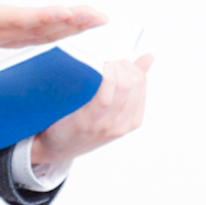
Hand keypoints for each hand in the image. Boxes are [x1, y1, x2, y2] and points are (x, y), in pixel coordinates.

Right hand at [0, 0, 106, 59]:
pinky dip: (67, 32)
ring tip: (98, 18)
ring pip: (47, 37)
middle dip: (71, 23)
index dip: (43, 16)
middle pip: (41, 30)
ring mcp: (10, 40)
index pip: (19, 18)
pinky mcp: (17, 39)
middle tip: (96, 14)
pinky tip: (83, 24)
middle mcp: (1, 34)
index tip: (66, 10)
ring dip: (75, 29)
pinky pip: (46, 38)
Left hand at [31, 54, 153, 164]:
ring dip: (114, 68)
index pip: (141, 82)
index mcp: (132, 119)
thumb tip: (149, 57)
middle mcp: (122, 124)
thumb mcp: (111, 109)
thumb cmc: (84, 125)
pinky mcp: (87, 123)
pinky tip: (100, 71)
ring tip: (102, 65)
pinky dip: (105, 79)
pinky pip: (103, 98)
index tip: (115, 63)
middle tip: (107, 63)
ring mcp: (106, 125)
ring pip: (123, 87)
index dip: (129, 65)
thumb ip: (129, 85)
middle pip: (134, 82)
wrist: (56, 147)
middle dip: (122, 65)